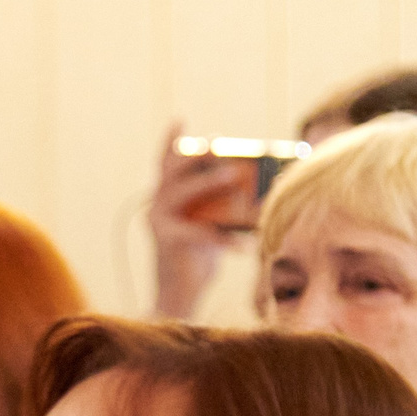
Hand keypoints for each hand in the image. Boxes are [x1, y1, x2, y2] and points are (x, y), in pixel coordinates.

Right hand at [149, 121, 253, 320]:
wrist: (180, 296)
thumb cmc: (199, 258)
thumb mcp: (212, 225)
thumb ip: (223, 206)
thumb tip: (259, 190)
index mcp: (165, 198)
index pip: (165, 164)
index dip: (170, 142)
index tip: (179, 119)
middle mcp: (157, 205)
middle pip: (172, 170)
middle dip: (195, 153)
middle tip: (217, 142)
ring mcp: (159, 222)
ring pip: (182, 192)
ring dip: (209, 181)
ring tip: (236, 174)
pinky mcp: (168, 242)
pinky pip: (199, 232)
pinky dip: (224, 238)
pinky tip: (243, 245)